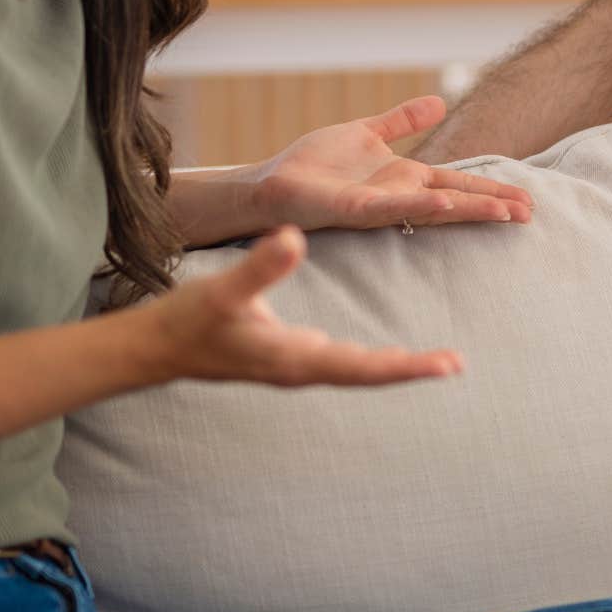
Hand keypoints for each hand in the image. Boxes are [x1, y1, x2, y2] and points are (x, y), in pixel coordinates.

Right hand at [145, 225, 463, 386]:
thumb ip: (261, 267)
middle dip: (411, 369)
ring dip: (395, 366)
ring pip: (357, 370)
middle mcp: (302, 368)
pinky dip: (371, 359)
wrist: (155, 348)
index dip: (406, 367)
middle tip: (455, 364)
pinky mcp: (288, 358)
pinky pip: (342, 363)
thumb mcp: (223, 289)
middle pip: (368, 373)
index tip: (446, 365)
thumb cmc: (187, 322)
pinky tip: (386, 353)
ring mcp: (296, 366)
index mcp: (294, 358)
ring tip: (436, 361)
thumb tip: (294, 238)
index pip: (363, 367)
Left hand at [255, 96, 532, 230]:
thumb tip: (440, 102)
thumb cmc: (313, 165)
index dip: (491, 188)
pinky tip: (447, 200)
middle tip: (531, 213)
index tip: (527, 197)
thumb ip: (402, 121)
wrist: (270, 185)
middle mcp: (400, 193)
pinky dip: (422, 203)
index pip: (459, 181)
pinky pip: (395, 206)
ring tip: (508, 213)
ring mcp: (381, 203)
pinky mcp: (356, 208)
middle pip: (458, 197)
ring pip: (436, 205)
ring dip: (471, 209)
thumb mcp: (366, 133)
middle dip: (493, 205)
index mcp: (405, 177)